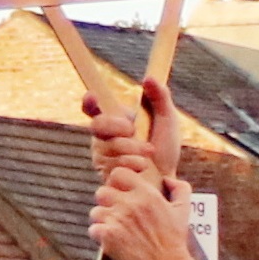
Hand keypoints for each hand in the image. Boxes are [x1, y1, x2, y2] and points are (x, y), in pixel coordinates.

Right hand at [87, 76, 181, 190]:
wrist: (167, 181)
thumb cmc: (166, 150)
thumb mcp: (168, 119)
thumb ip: (160, 97)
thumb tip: (148, 78)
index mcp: (117, 120)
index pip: (95, 109)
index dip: (90, 102)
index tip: (92, 97)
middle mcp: (105, 137)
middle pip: (97, 125)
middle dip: (116, 126)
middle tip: (132, 130)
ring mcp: (102, 156)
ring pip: (106, 146)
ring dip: (130, 148)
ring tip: (147, 154)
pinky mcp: (105, 175)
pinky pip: (110, 164)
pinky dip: (130, 163)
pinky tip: (141, 166)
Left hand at [89, 81, 194, 259]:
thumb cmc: (174, 242)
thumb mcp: (184, 211)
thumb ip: (180, 188)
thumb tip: (167, 179)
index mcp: (147, 194)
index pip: (118, 174)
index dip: (116, 183)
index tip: (120, 194)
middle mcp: (131, 204)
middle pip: (102, 191)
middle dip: (106, 202)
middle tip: (114, 214)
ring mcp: (118, 220)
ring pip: (95, 211)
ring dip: (101, 220)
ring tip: (113, 229)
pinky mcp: (108, 237)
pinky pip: (93, 229)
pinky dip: (99, 236)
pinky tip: (110, 242)